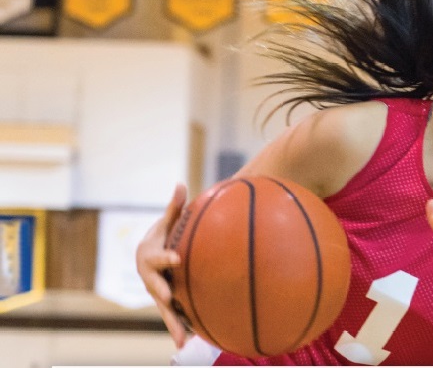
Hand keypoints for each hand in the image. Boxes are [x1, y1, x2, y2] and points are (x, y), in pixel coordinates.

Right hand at [135, 183, 188, 347]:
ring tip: (181, 340)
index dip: (165, 258)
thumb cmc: (163, 236)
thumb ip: (174, 207)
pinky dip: (181, 328)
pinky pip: (174, 316)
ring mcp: (158, 292)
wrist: (149, 257)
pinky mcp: (167, 303)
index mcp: (148, 257)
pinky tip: (191, 342)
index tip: (177, 258)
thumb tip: (180, 183)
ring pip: (164, 309)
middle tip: (168, 298)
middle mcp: (150, 278)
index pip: (156, 257)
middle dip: (162, 294)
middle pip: (155, 288)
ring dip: (172, 323)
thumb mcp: (167, 222)